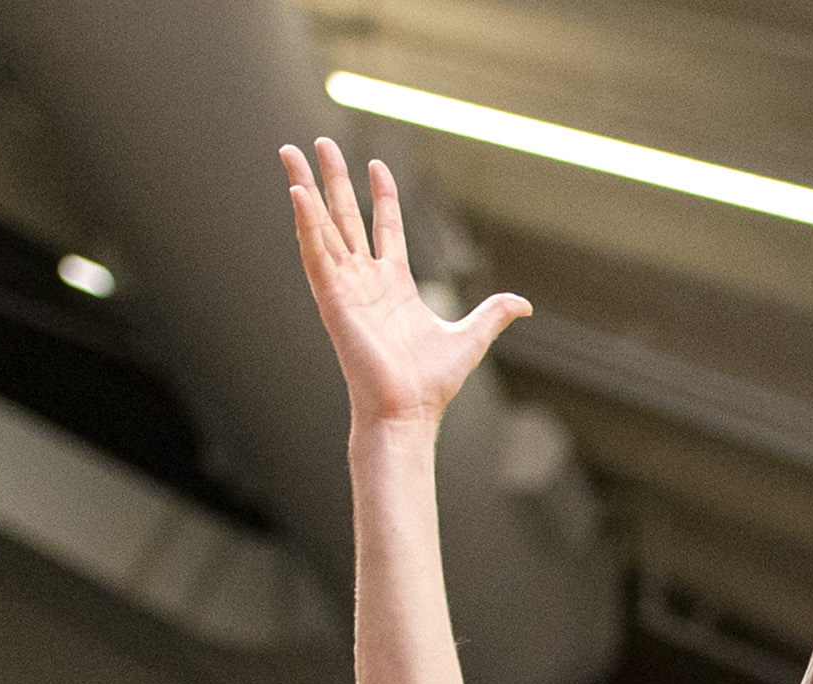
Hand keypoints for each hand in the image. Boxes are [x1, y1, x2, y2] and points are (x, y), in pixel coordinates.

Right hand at [283, 139, 527, 429]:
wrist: (408, 410)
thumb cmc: (431, 383)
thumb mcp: (470, 338)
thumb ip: (492, 314)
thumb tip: (523, 304)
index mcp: (394, 285)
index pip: (384, 227)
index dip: (381, 195)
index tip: (375, 165)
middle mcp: (365, 280)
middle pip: (345, 217)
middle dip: (333, 179)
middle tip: (318, 143)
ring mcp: (345, 286)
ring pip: (321, 226)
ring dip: (305, 187)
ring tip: (289, 151)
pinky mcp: (331, 298)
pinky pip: (314, 252)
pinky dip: (304, 222)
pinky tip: (296, 191)